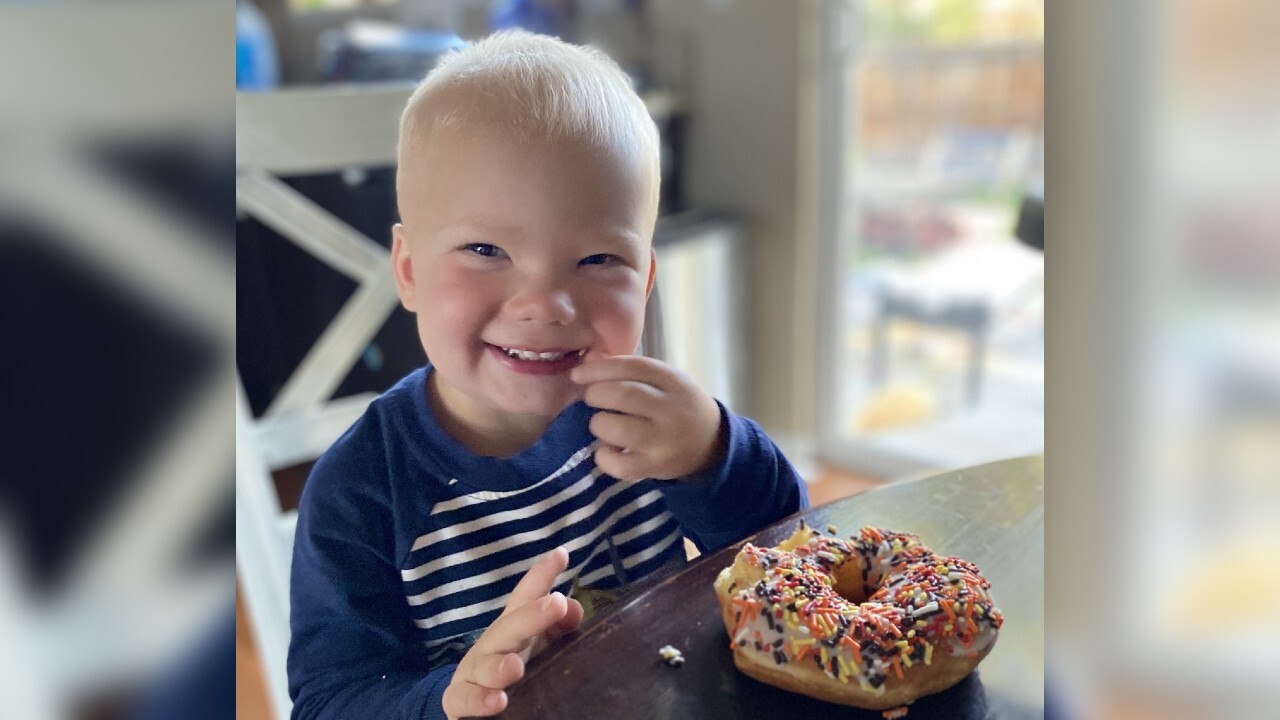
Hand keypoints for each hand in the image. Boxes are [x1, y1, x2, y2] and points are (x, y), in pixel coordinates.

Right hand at [441, 547, 582, 718]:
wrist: (467, 702)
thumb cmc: (509, 667)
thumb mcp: (537, 646)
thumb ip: (558, 626)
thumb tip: (574, 610)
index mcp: (511, 628)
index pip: (526, 598)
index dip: (541, 576)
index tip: (561, 554)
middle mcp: (491, 644)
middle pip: (509, 627)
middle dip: (531, 615)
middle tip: (556, 604)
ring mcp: (472, 672)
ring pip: (484, 666)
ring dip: (498, 666)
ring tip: (515, 668)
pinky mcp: (458, 701)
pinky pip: (464, 700)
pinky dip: (479, 701)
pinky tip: (497, 701)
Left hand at [570, 355, 725, 481]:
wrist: (711, 444)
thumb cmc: (677, 405)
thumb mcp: (666, 381)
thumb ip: (633, 373)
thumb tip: (587, 367)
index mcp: (673, 381)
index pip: (632, 367)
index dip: (599, 369)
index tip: (578, 375)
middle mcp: (670, 409)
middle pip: (624, 395)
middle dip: (596, 395)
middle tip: (591, 399)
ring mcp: (664, 441)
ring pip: (618, 429)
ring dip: (599, 424)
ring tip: (602, 424)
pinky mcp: (656, 467)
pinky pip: (620, 465)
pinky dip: (604, 457)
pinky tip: (607, 450)